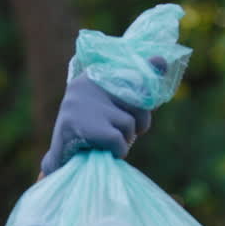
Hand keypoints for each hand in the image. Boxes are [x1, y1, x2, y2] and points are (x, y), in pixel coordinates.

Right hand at [41, 58, 166, 175]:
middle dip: (138, 123)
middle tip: (120, 133)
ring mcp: (79, 104)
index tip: (139, 104)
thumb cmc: (93, 135)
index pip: (133, 73)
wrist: (62, 166)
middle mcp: (84, 84)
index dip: (144, 95)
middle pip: (138, 101)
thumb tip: (162, 59)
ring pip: (129, 123)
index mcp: (92, 75)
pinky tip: (103, 151)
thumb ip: (138, 89)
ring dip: (124, 139)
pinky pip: (119, 141)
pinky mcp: (79, 125)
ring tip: (105, 142)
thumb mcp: (116, 107)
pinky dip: (118, 151)